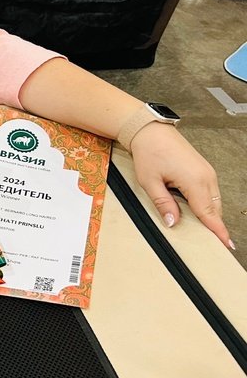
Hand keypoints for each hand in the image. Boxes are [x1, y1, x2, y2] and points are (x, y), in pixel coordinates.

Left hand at [129, 122, 231, 249]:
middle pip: (214, 209)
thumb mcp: (150, 182)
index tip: (226, 244)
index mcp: (195, 181)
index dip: (217, 230)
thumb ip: (163, 204)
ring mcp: (208, 173)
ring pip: (213, 201)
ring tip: (203, 231)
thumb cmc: (150, 153)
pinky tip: (196, 211)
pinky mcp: (205, 170)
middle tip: (211, 244)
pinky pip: (210, 192)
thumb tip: (173, 223)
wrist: (152, 132)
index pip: (209, 213)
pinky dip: (206, 204)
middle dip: (213, 226)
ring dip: (209, 214)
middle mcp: (206, 177)